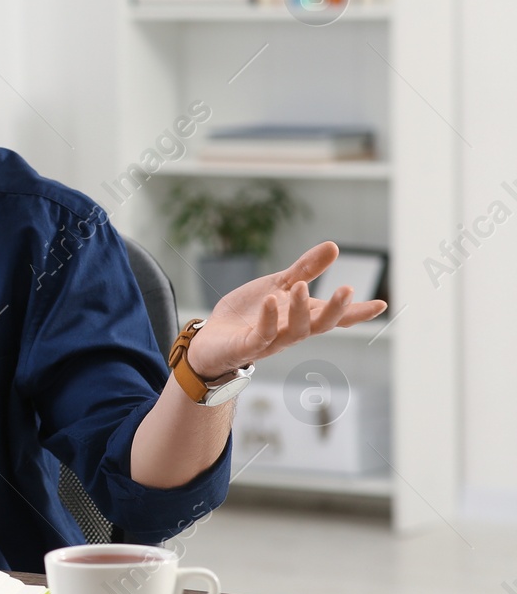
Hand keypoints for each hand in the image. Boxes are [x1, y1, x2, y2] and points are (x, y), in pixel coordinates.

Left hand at [187, 241, 386, 378]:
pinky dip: (268, 319)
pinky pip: (262, 335)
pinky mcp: (248, 346)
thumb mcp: (279, 285)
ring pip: (295, 331)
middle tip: (347, 290)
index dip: (357, 311)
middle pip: (321, 324)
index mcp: (303, 316)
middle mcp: (292, 331)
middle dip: (336, 310)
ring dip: (300, 309)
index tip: (381, 303)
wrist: (212, 338)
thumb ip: (306, 269)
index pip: (335, 316)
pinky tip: (271, 300)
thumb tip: (334, 246)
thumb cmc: (250, 313)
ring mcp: (271, 341)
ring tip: (301, 286)